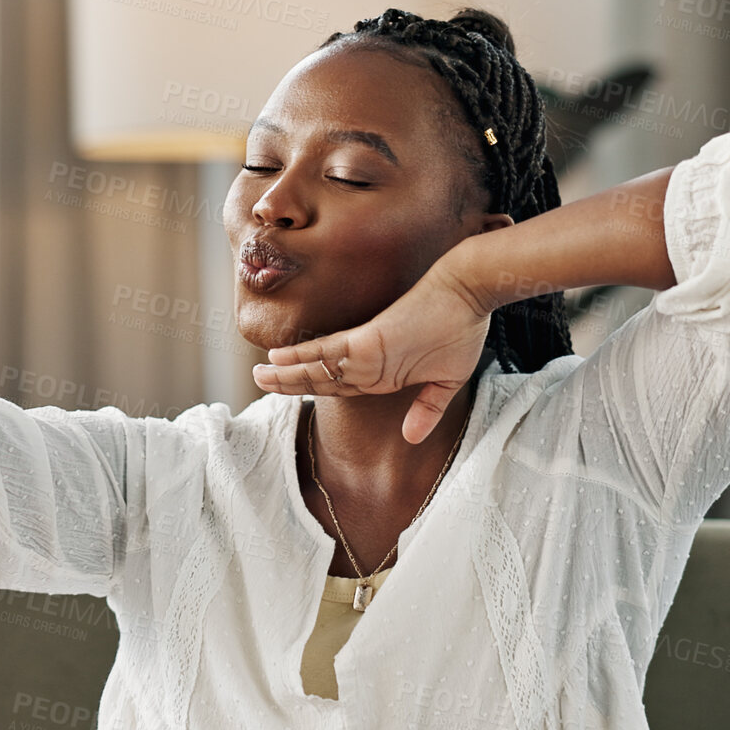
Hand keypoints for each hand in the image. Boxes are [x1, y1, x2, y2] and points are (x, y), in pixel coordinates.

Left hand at [251, 258, 488, 444]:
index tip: (289, 395)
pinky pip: (328, 351)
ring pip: (317, 367)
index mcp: (382, 372)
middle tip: (258, 382)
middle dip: (289, 383)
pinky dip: (302, 356)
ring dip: (286, 373)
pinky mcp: (368, 338)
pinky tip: (278, 358)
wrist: (471, 291)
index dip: (312, 391)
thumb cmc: (463, 328)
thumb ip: (427, 408)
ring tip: (258, 376)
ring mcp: (366, 350)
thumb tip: (412, 437)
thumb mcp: (447, 380)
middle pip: (320, 378)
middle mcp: (368, 362)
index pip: (338, 387)